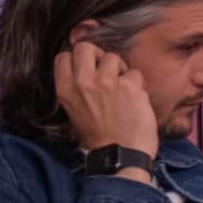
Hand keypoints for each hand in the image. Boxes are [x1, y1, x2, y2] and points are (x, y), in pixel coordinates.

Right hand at [53, 38, 159, 159]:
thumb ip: (77, 90)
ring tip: (124, 89)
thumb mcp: (75, 113)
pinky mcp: (129, 86)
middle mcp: (83, 83)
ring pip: (113, 57)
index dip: (77, 59)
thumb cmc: (100, 139)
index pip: (63, 57)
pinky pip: (135, 73)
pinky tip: (137, 99)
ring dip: (121, 70)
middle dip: (98, 55)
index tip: (88, 68)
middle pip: (85, 47)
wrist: (121, 155)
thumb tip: (86, 72)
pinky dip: (138, 84)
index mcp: (66, 90)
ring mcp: (106, 82)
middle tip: (106, 70)